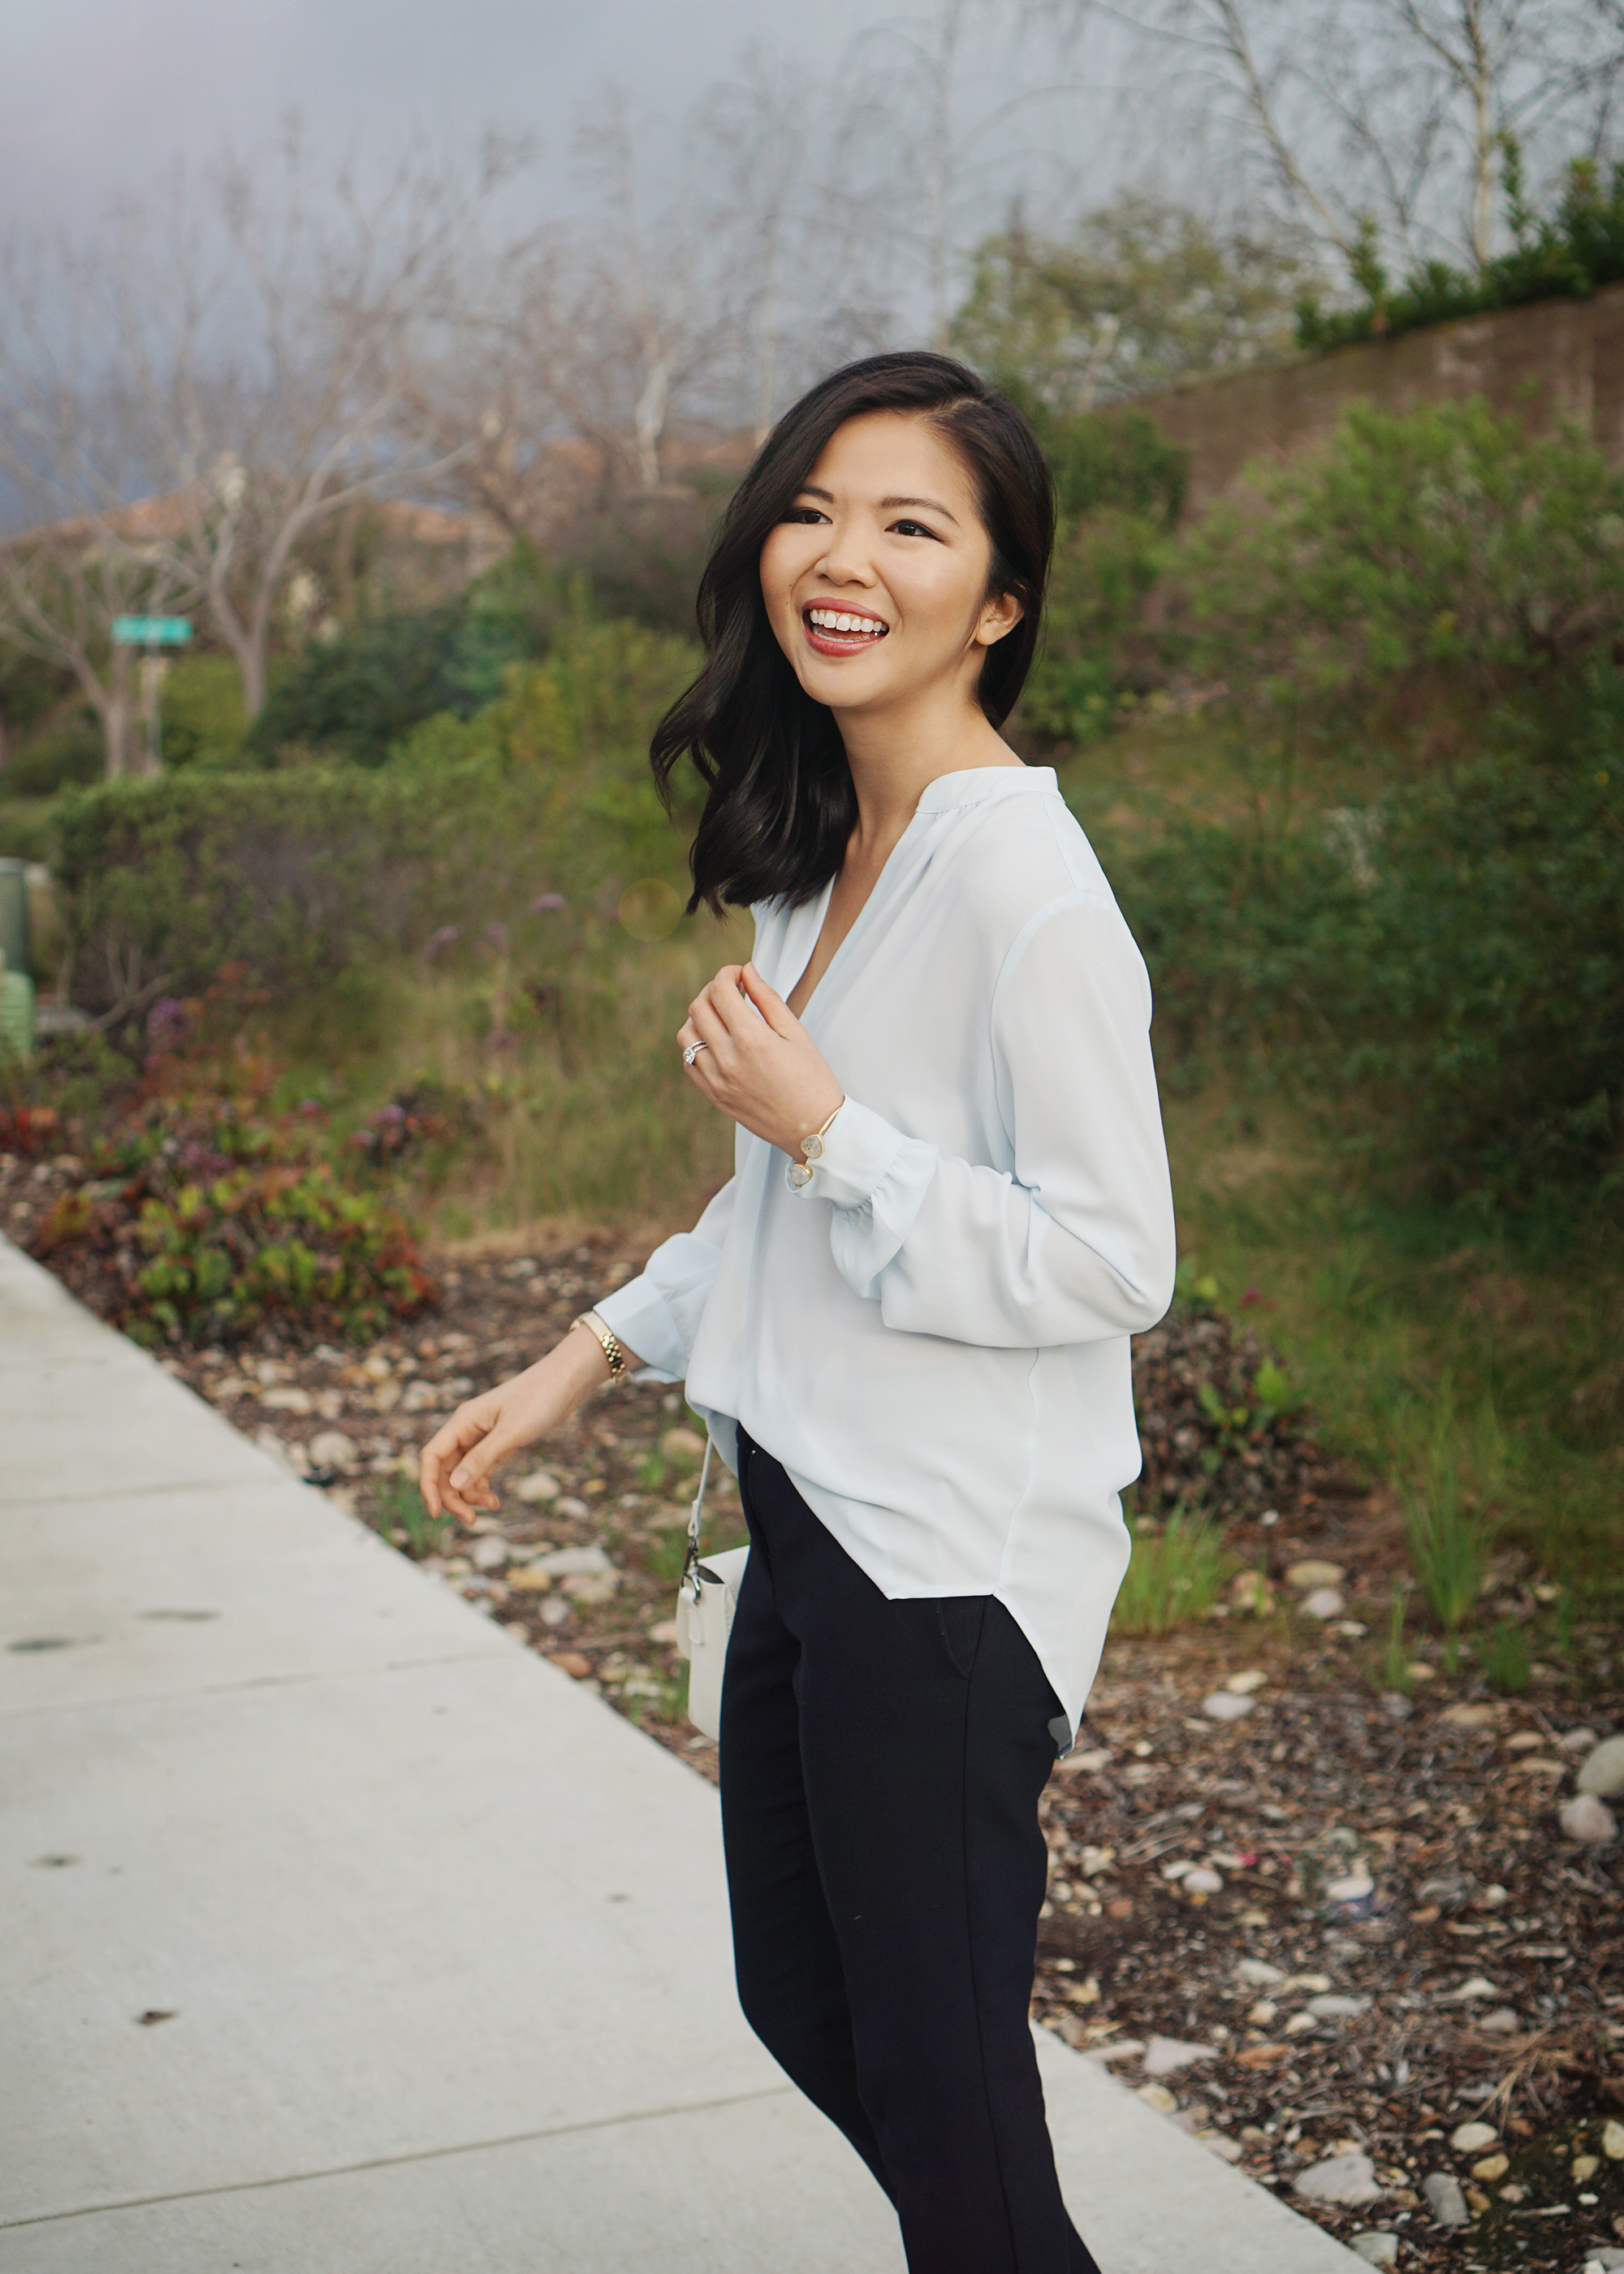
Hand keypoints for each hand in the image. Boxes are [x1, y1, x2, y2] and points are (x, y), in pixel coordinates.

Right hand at [418, 1323, 627, 1527]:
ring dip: (471, 1494)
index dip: (429, 1485)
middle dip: (453, 1497)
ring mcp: (482, 1436)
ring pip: (463, 1473)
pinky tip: (495, 1499)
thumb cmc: (540, 1399)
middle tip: (471, 1521)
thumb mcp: (511, 1433)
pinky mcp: (498, 1442)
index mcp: (463, 1421)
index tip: (437, 1513)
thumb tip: (455, 1485)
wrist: (567, 1380)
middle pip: (445, 1470)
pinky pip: (480, 1470)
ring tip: (493, 1506)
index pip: (432, 1456)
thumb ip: (482, 1459)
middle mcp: (467, 1429)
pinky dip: (483, 1486)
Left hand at [678, 963, 843, 1157]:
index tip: (739, 975)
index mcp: (751, 1039)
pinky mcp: (714, 1095)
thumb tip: (748, 972)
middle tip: (731, 991)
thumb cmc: (813, 1081)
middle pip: (698, 1007)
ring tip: (721, 1016)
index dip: (727, 974)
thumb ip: (768, 999)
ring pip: (686, 1034)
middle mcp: (728, 1059)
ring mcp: (716, 1080)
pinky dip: (696, 1044)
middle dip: (712, 990)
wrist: (814, 1128)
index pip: (720, 990)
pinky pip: (689, 1062)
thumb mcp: (797, 1033)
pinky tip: (716, 1041)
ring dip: (699, 1017)